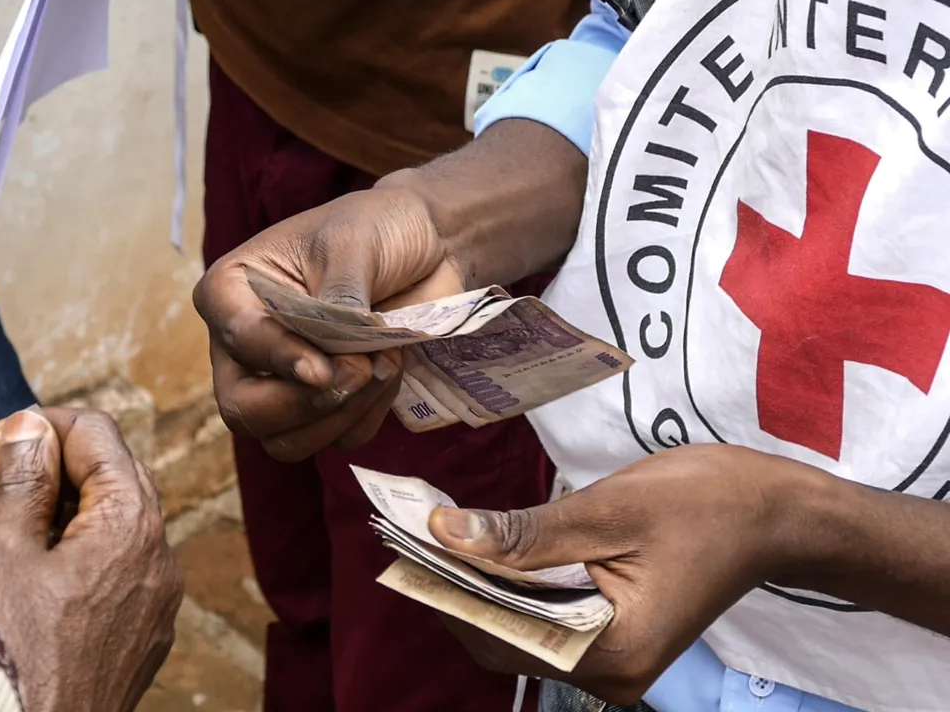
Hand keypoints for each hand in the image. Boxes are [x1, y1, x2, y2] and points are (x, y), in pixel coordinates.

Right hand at [0, 409, 183, 711]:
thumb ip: (21, 479)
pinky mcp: (143, 632)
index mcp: (131, 524)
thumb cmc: (12, 659)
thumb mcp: (2, 555)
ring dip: (48, 514)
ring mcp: (155, 599)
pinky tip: (18, 574)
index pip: (94, 432)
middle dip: (40, 470)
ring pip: (106, 525)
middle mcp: (159, 556)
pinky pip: (110, 570)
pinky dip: (67, 556)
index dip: (31, 428)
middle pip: (106, 475)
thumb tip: (31, 426)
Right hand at [193, 183, 463, 461]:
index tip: (322, 371)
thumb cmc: (375, 229)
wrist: (427, 243)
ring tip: (383, 362)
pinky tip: (389, 369)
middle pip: (244, 411)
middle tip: (360, 371)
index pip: (238, 340)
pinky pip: (336, 440)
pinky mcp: (325, 406)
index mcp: (230, 293)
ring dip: (342, 415)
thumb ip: (336, 304)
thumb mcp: (350, 246)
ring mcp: (281, 382)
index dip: (280, 360)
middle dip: (305, 404)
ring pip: (286, 441)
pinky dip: (368, 415)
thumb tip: (331, 366)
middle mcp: (244, 346)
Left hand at [427, 444, 817, 704]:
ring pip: (519, 632)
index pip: (502, 635)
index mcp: (614, 651)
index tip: (406, 544)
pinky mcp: (609, 640)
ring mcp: (610, 662)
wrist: (774, 514)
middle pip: (504, 640)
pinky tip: (487, 547)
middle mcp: (609, 674)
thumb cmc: (707, 504)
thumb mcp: (608, 510)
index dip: (448, 591)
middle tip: (415, 530)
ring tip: (441, 534)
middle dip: (457, 587)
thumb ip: (523, 533)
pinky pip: (543, 621)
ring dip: (480, 586)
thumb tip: (444, 532)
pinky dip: (511, 588)